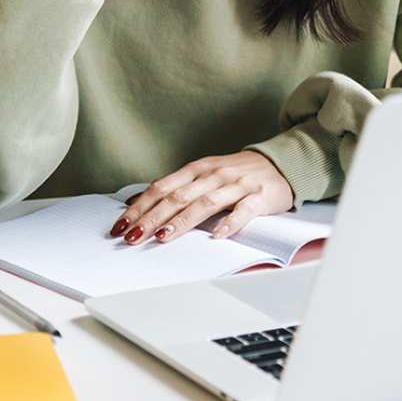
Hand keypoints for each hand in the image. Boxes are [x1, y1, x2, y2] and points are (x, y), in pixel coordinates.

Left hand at [110, 151, 294, 243]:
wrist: (280, 163)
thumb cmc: (236, 173)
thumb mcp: (204, 174)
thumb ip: (176, 187)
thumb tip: (138, 200)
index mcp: (197, 169)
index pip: (162, 188)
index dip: (140, 206)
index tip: (121, 225)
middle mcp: (213, 175)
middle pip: (177, 197)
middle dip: (152, 218)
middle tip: (132, 237)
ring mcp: (236, 185)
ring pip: (205, 203)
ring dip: (181, 221)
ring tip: (162, 237)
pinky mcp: (259, 197)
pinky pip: (243, 211)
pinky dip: (230, 223)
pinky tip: (217, 236)